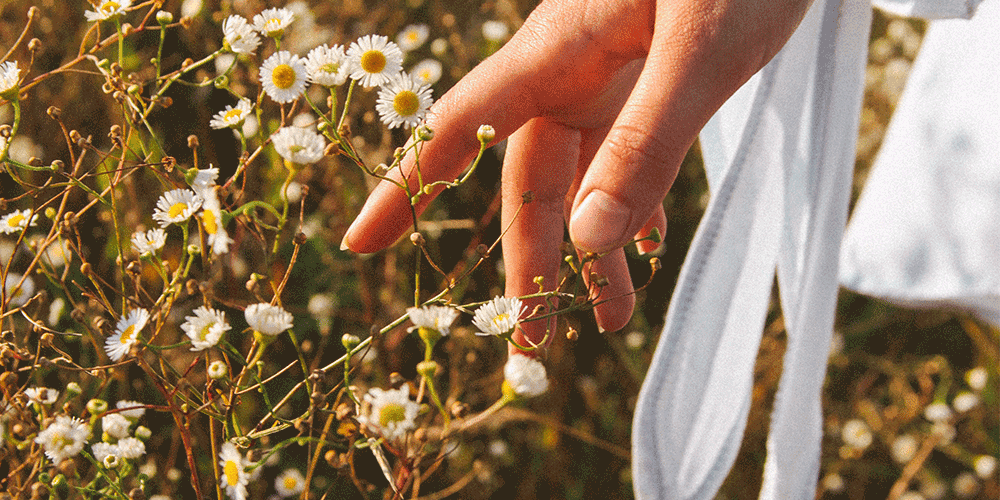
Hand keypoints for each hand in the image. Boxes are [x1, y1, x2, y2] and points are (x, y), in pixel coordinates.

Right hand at [342, 0, 810, 351]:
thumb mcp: (700, 52)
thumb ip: (646, 142)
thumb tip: (586, 242)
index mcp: (557, 53)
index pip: (460, 129)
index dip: (405, 188)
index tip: (359, 243)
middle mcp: (572, 69)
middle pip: (530, 178)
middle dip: (530, 260)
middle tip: (534, 340)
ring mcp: (613, 74)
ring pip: (583, 175)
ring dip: (591, 246)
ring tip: (608, 318)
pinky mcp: (655, 75)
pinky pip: (627, 153)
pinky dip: (631, 203)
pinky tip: (645, 246)